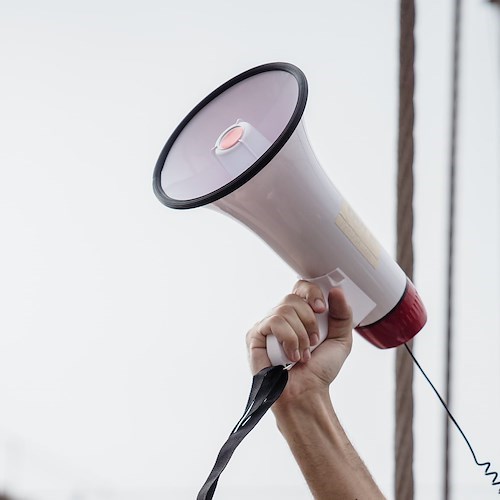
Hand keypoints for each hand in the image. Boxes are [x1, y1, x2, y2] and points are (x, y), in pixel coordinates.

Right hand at [246, 280, 352, 402]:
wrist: (307, 393)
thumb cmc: (319, 371)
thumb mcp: (341, 340)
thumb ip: (343, 314)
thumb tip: (336, 291)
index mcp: (299, 314)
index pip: (301, 287)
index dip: (311, 293)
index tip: (322, 309)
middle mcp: (281, 317)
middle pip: (293, 298)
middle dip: (310, 321)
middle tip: (314, 342)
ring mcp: (267, 325)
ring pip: (284, 310)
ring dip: (300, 335)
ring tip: (303, 353)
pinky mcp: (255, 335)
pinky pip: (273, 322)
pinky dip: (288, 339)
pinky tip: (291, 356)